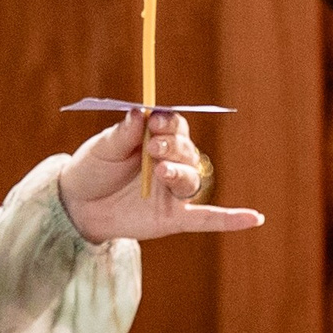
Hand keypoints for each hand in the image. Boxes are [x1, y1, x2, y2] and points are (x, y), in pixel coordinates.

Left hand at [56, 110, 264, 241]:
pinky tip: (254, 219)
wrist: (78, 204)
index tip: (156, 122)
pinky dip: (230, 219)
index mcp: (156, 139)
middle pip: (186, 150)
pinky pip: (207, 218)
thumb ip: (123, 134)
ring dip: (180, 172)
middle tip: (153, 146)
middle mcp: (171, 162)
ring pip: (191, 178)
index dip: (169, 124)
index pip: (175, 126)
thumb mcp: (103, 148)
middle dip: (173, 146)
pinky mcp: (174, 217)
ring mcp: (174, 191)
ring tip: (162, 171)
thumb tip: (139, 112)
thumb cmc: (93, 169)